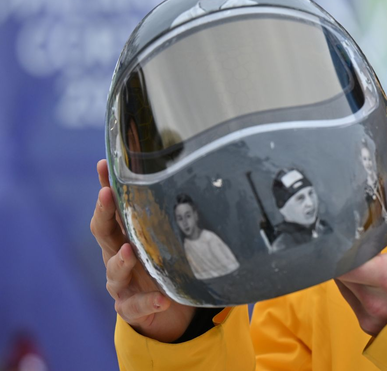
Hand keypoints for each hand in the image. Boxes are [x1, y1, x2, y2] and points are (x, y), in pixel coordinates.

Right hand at [90, 160, 195, 341]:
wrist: (166, 309)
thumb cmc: (165, 263)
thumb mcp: (168, 236)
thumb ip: (174, 215)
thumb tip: (197, 177)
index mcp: (125, 235)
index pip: (112, 208)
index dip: (106, 186)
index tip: (105, 164)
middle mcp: (117, 256)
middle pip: (103, 232)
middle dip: (103, 212)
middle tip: (106, 195)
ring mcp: (121, 283)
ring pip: (114, 271)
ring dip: (120, 261)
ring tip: (128, 252)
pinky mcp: (131, 307)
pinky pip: (137, 305)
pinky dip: (149, 302)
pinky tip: (162, 299)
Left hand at [335, 177, 386, 334]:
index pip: (340, 262)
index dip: (335, 244)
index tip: (340, 228)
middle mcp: (375, 302)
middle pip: (337, 270)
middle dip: (343, 252)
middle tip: (353, 234)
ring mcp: (371, 318)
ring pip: (342, 284)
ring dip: (348, 268)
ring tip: (365, 253)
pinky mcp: (369, 327)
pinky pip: (350, 299)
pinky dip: (355, 284)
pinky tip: (371, 273)